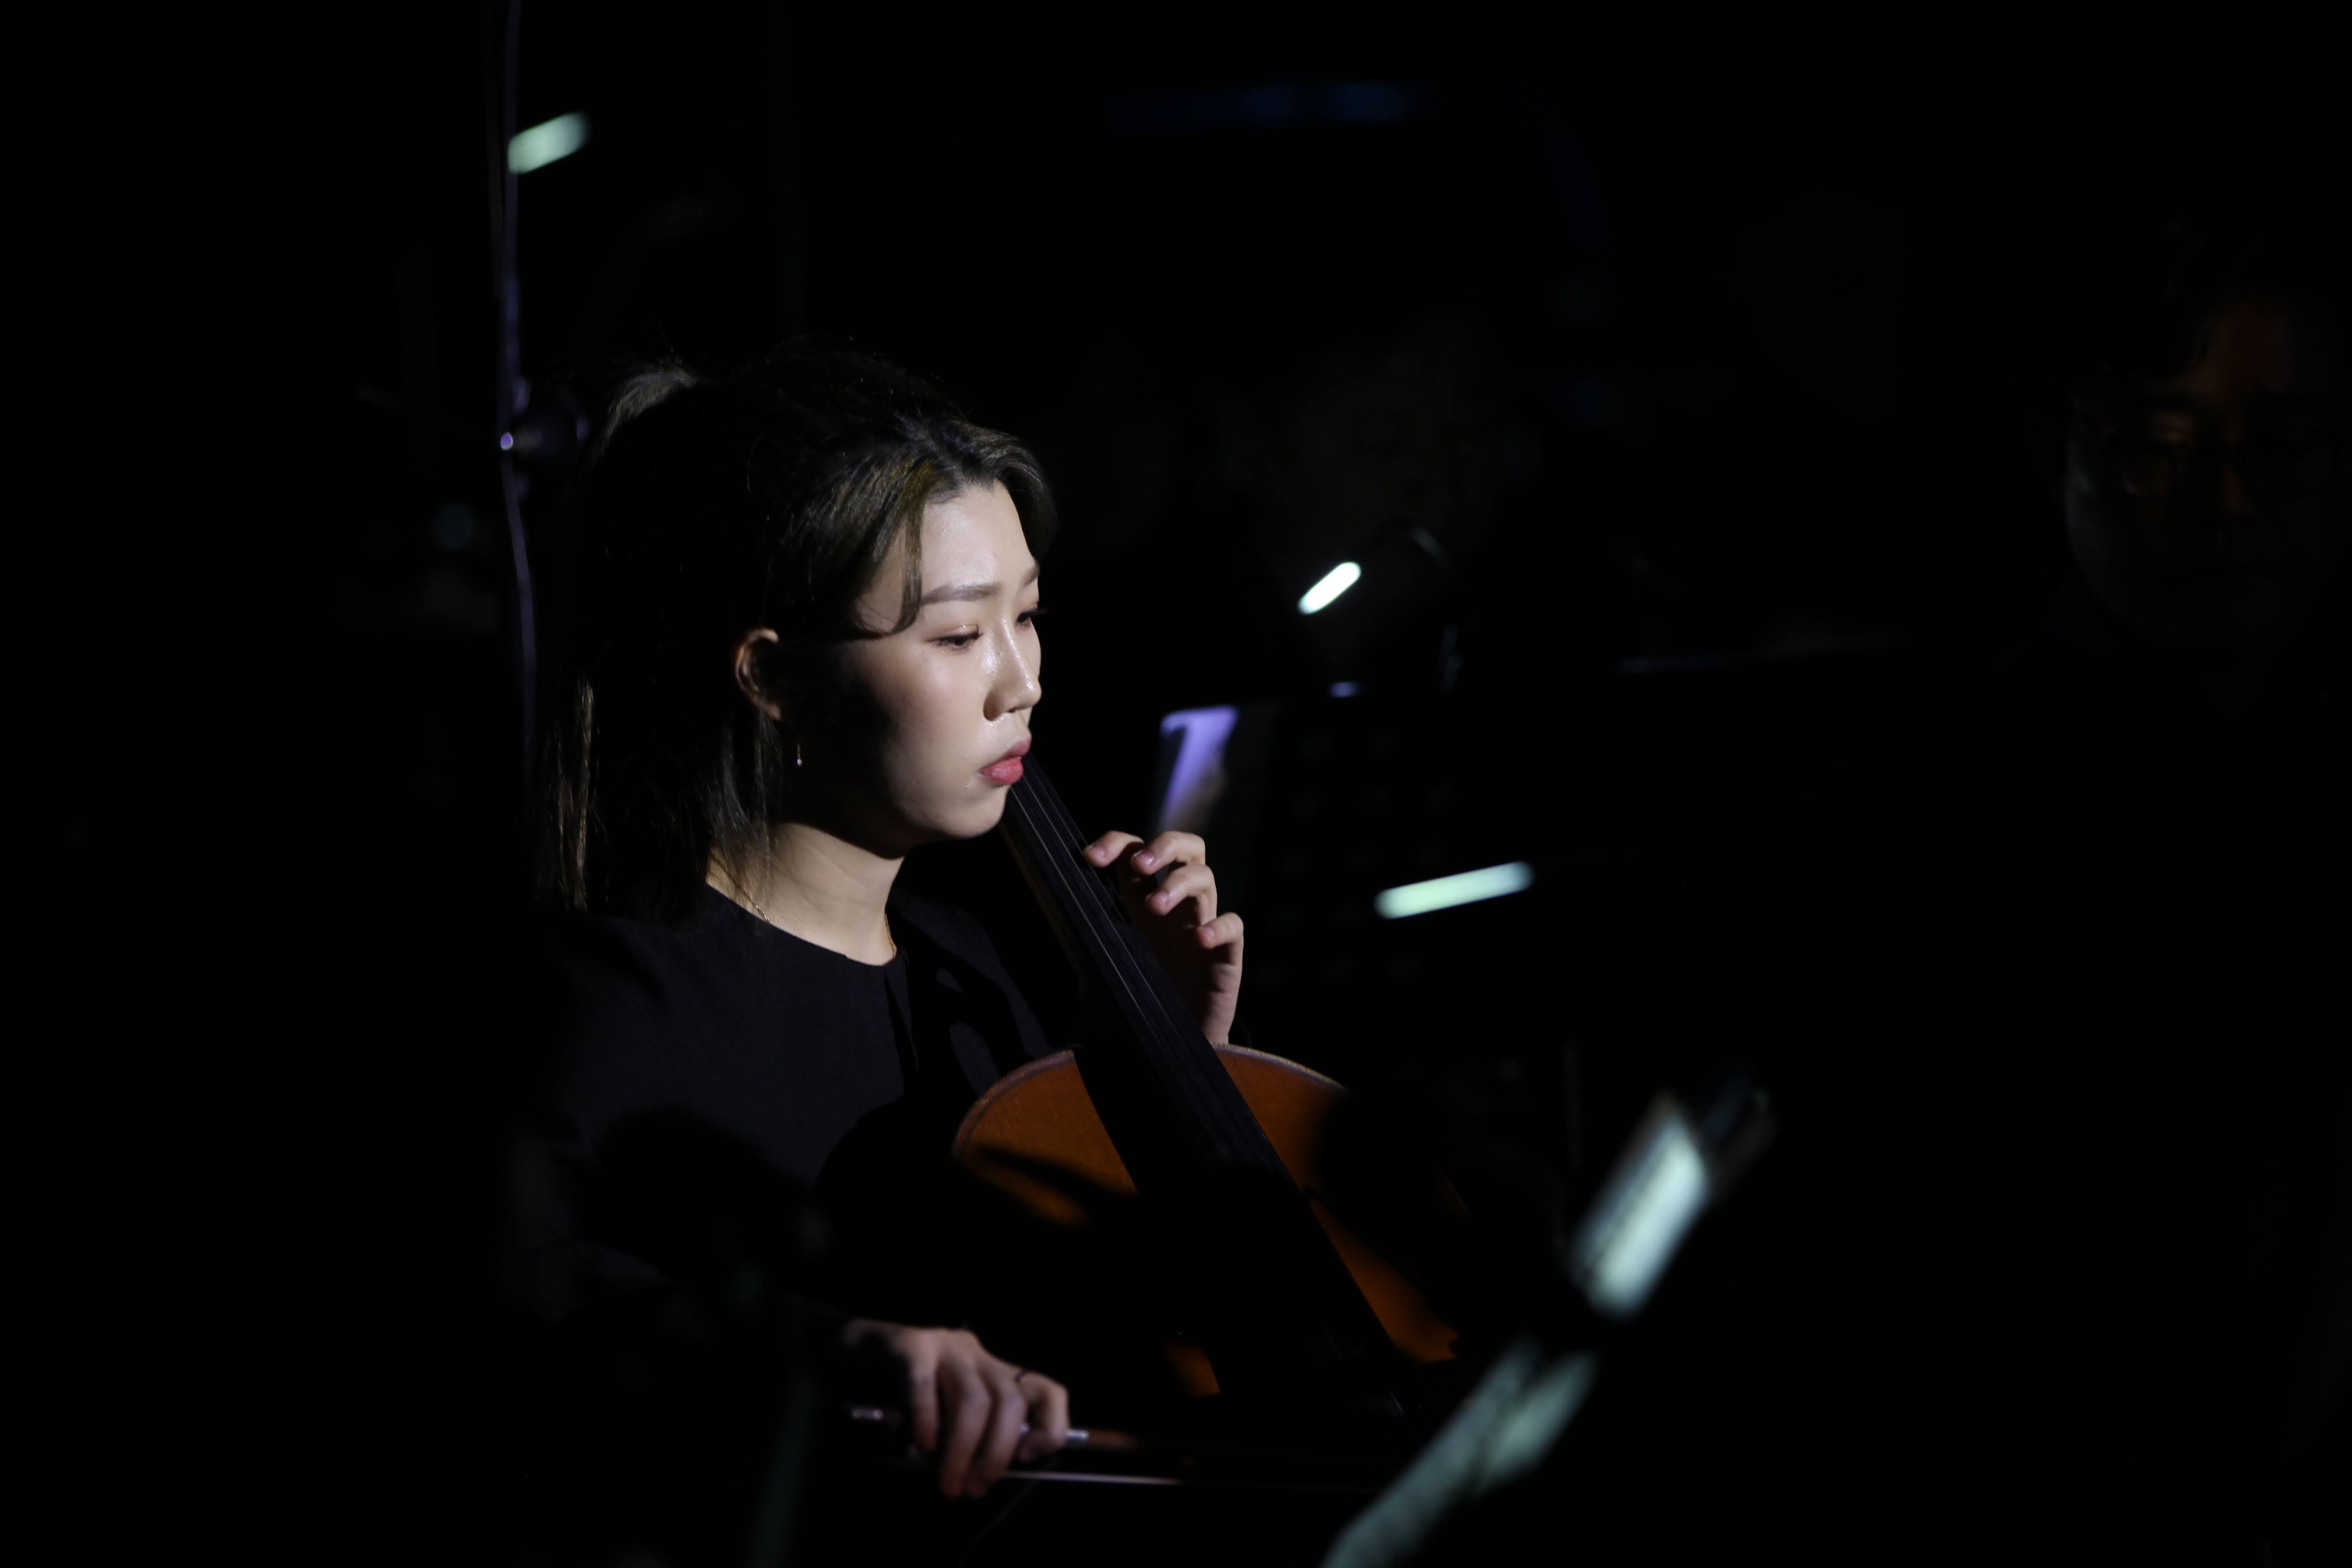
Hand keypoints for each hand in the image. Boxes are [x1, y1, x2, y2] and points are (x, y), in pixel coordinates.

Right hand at [840, 1322, 1069, 1497]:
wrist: (846, 1354)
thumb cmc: (897, 1395)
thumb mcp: (944, 1417)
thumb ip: (967, 1438)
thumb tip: (983, 1477)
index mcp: (993, 1371)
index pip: (1047, 1391)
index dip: (1050, 1426)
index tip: (1026, 1460)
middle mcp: (977, 1354)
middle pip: (1009, 1402)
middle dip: (996, 1455)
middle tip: (973, 1489)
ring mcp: (945, 1346)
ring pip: (973, 1399)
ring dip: (963, 1451)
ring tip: (947, 1484)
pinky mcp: (910, 1345)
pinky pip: (925, 1384)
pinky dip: (927, 1420)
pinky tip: (921, 1446)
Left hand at [1083, 829, 1243, 1046]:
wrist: (1166, 1046)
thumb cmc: (1132, 1003)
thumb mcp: (1099, 967)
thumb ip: (1081, 943)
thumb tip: (1049, 915)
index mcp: (1142, 902)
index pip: (1135, 852)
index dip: (1116, 843)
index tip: (1090, 857)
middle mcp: (1176, 907)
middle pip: (1186, 848)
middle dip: (1163, 845)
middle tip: (1140, 863)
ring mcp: (1203, 926)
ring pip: (1206, 878)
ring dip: (1179, 883)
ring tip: (1156, 906)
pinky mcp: (1225, 957)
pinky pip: (1233, 927)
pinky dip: (1219, 926)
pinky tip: (1199, 939)